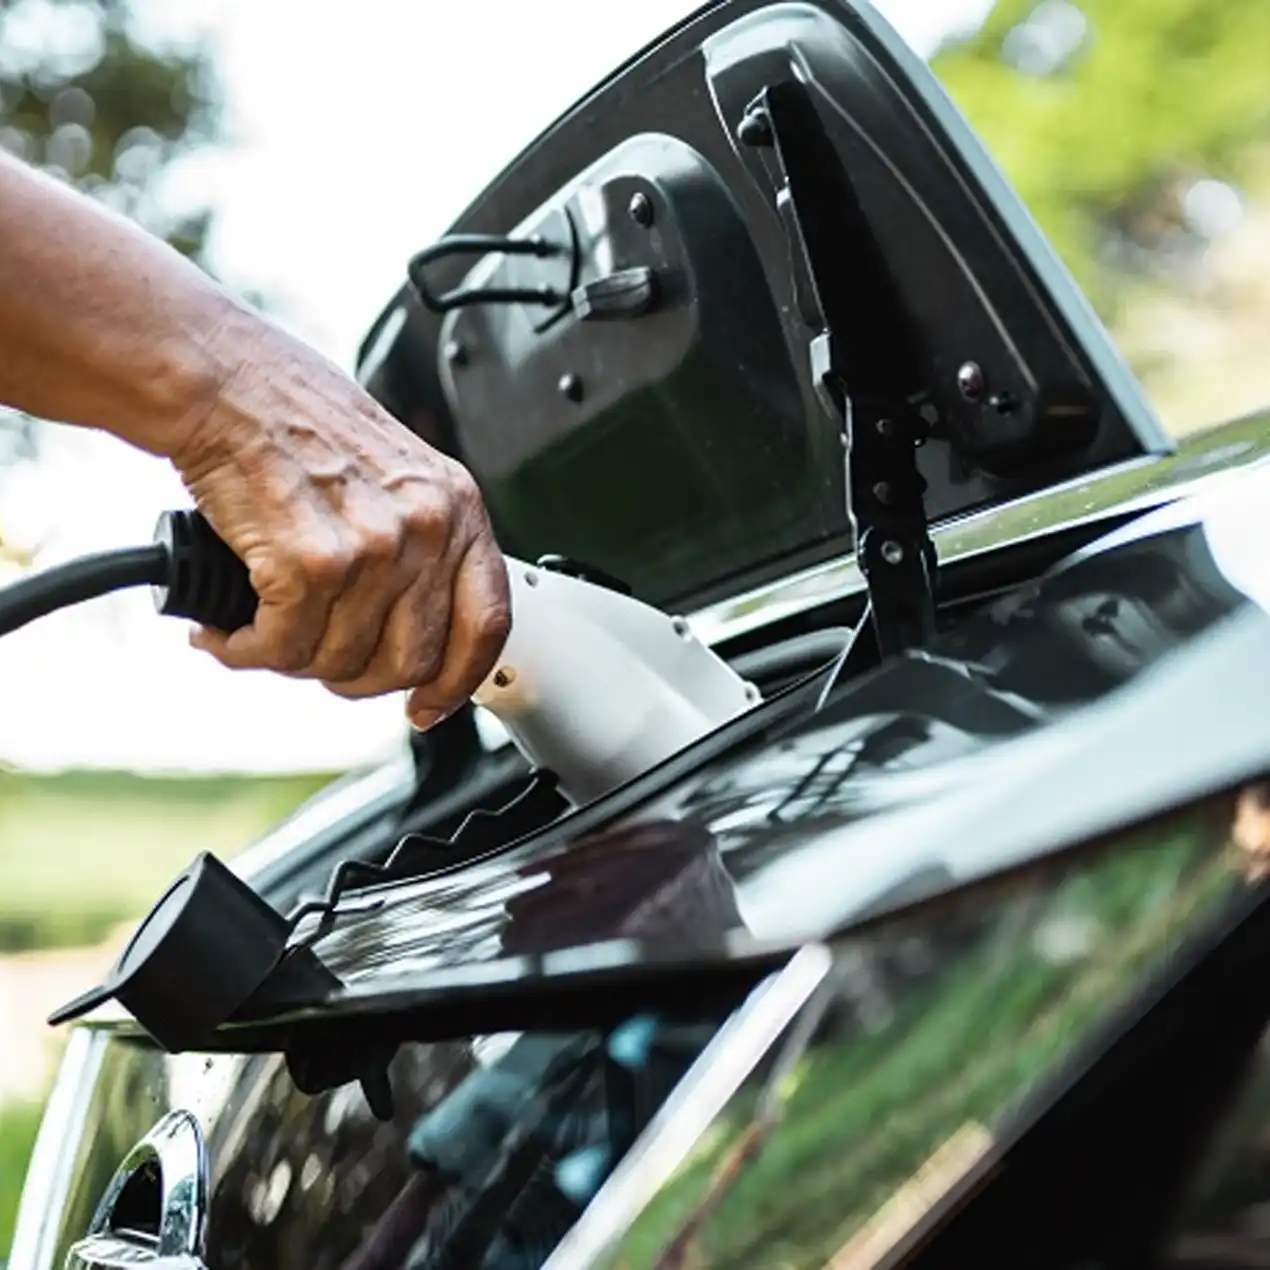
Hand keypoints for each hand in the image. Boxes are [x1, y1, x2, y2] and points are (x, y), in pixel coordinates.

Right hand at [170, 324, 509, 729]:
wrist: (225, 380)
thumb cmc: (298, 419)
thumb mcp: (396, 473)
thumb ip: (419, 545)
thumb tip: (412, 630)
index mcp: (457, 506)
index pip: (488, 622)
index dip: (458, 681)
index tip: (428, 706)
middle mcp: (425, 528)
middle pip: (409, 661)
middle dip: (355, 678)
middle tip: (315, 657)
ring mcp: (371, 548)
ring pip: (340, 662)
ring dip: (291, 660)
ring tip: (260, 629)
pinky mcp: (309, 563)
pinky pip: (283, 647)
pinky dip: (245, 649)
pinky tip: (227, 628)